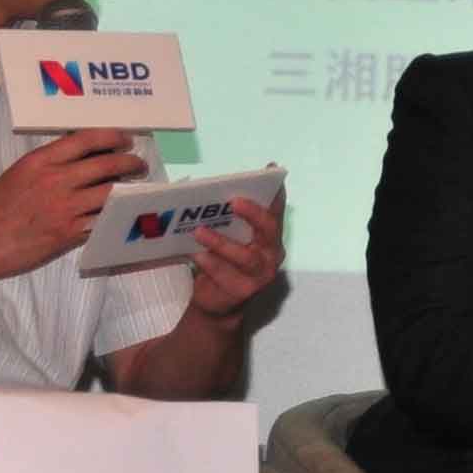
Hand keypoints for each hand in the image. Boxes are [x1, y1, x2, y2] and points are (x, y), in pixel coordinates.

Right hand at [0, 131, 144, 281]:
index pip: (86, 139)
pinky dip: (113, 214)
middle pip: (106, 166)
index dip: (112, 137)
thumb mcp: (20, 172)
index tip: (125, 139)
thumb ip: (50, 163)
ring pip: (110, 193)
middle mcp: (57, 180)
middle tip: (139, 165)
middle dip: (130, 163)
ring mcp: (66, 208)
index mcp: (41, 161)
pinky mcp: (70, 232)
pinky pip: (101, 219)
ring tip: (135, 189)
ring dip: (128, 190)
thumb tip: (85, 156)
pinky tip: (120, 212)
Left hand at [178, 189, 285, 324]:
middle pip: (268, 230)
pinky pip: (226, 275)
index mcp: (269, 237)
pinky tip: (196, 255)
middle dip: (253, 214)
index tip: (268, 170)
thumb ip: (227, 221)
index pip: (276, 210)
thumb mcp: (227, 239)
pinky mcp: (244, 291)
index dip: (274, 191)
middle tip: (234, 201)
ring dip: (221, 242)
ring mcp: (260, 274)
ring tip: (199, 231)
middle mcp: (271, 253)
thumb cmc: (221, 263)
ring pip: (245, 256)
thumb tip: (206, 194)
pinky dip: (210, 263)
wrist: (217, 303)